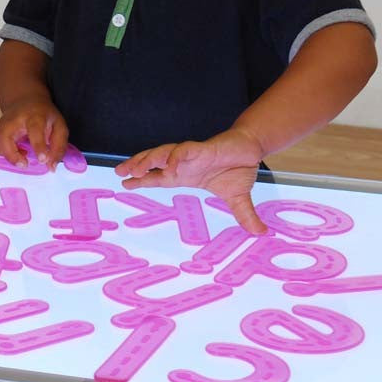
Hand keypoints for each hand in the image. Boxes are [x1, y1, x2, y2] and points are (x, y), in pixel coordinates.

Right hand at [0, 97, 68, 168]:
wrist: (25, 100)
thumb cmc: (43, 114)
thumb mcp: (58, 126)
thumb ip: (58, 146)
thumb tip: (51, 166)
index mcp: (34, 116)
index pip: (35, 130)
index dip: (39, 146)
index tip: (43, 160)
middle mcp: (14, 120)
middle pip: (5, 137)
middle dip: (12, 156)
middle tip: (25, 164)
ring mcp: (2, 126)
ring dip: (10, 157)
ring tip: (23, 155)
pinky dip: (7, 155)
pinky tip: (17, 152)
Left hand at [115, 128, 267, 233]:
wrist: (252, 148)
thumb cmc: (238, 168)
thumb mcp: (238, 198)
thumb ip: (244, 215)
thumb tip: (261, 234)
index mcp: (186, 175)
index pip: (158, 177)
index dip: (141, 180)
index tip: (125, 183)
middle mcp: (183, 164)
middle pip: (154, 163)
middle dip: (136, 167)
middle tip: (120, 173)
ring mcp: (191, 155)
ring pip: (164, 154)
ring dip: (149, 160)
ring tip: (135, 169)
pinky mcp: (202, 148)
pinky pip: (184, 151)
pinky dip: (175, 157)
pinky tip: (167, 164)